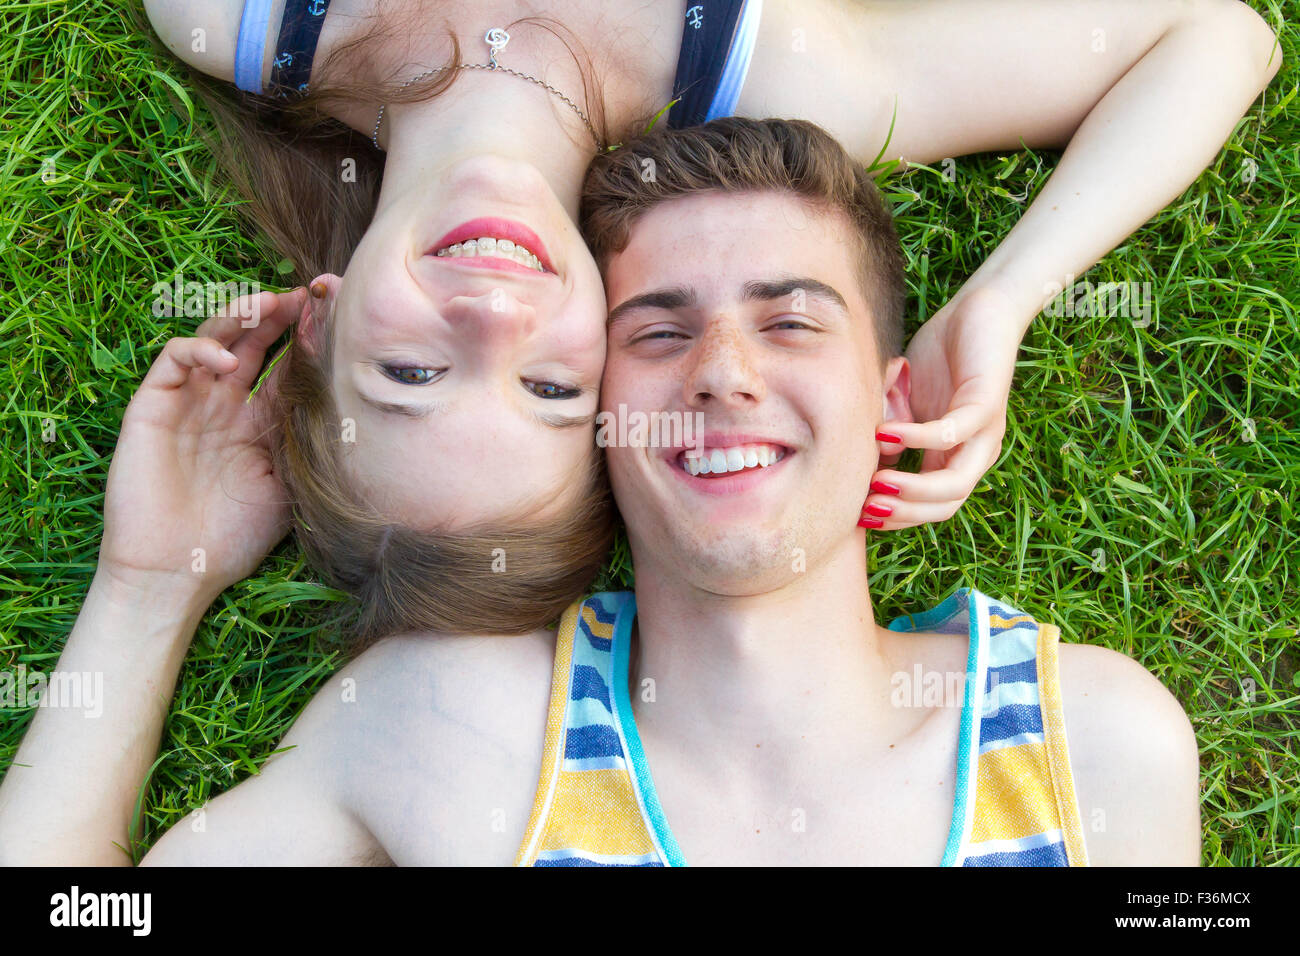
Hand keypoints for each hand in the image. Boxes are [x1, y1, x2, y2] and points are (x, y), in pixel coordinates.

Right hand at [99, 288, 306, 606]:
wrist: (177, 571)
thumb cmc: (236, 535)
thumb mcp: (288, 480)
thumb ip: (305, 435)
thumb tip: (349, 398)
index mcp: (261, 420)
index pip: (287, 364)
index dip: (308, 336)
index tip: (337, 312)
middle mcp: (226, 403)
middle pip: (254, 340)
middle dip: (280, 313)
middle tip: (309, 293)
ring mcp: (189, 401)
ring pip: (213, 337)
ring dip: (241, 316)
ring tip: (271, 305)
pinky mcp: (152, 406)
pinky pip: (175, 361)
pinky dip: (202, 351)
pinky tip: (230, 363)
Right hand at [862, 286, 1023, 529]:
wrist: (980, 308)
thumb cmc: (941, 355)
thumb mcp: (904, 403)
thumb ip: (889, 432)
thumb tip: (868, 460)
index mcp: (954, 458)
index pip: (929, 507)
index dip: (896, 518)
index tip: (857, 515)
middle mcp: (974, 453)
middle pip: (945, 506)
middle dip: (903, 514)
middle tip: (865, 510)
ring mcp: (985, 431)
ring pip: (955, 483)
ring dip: (913, 490)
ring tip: (876, 484)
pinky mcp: (987, 402)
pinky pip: (952, 433)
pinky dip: (917, 438)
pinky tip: (887, 433)